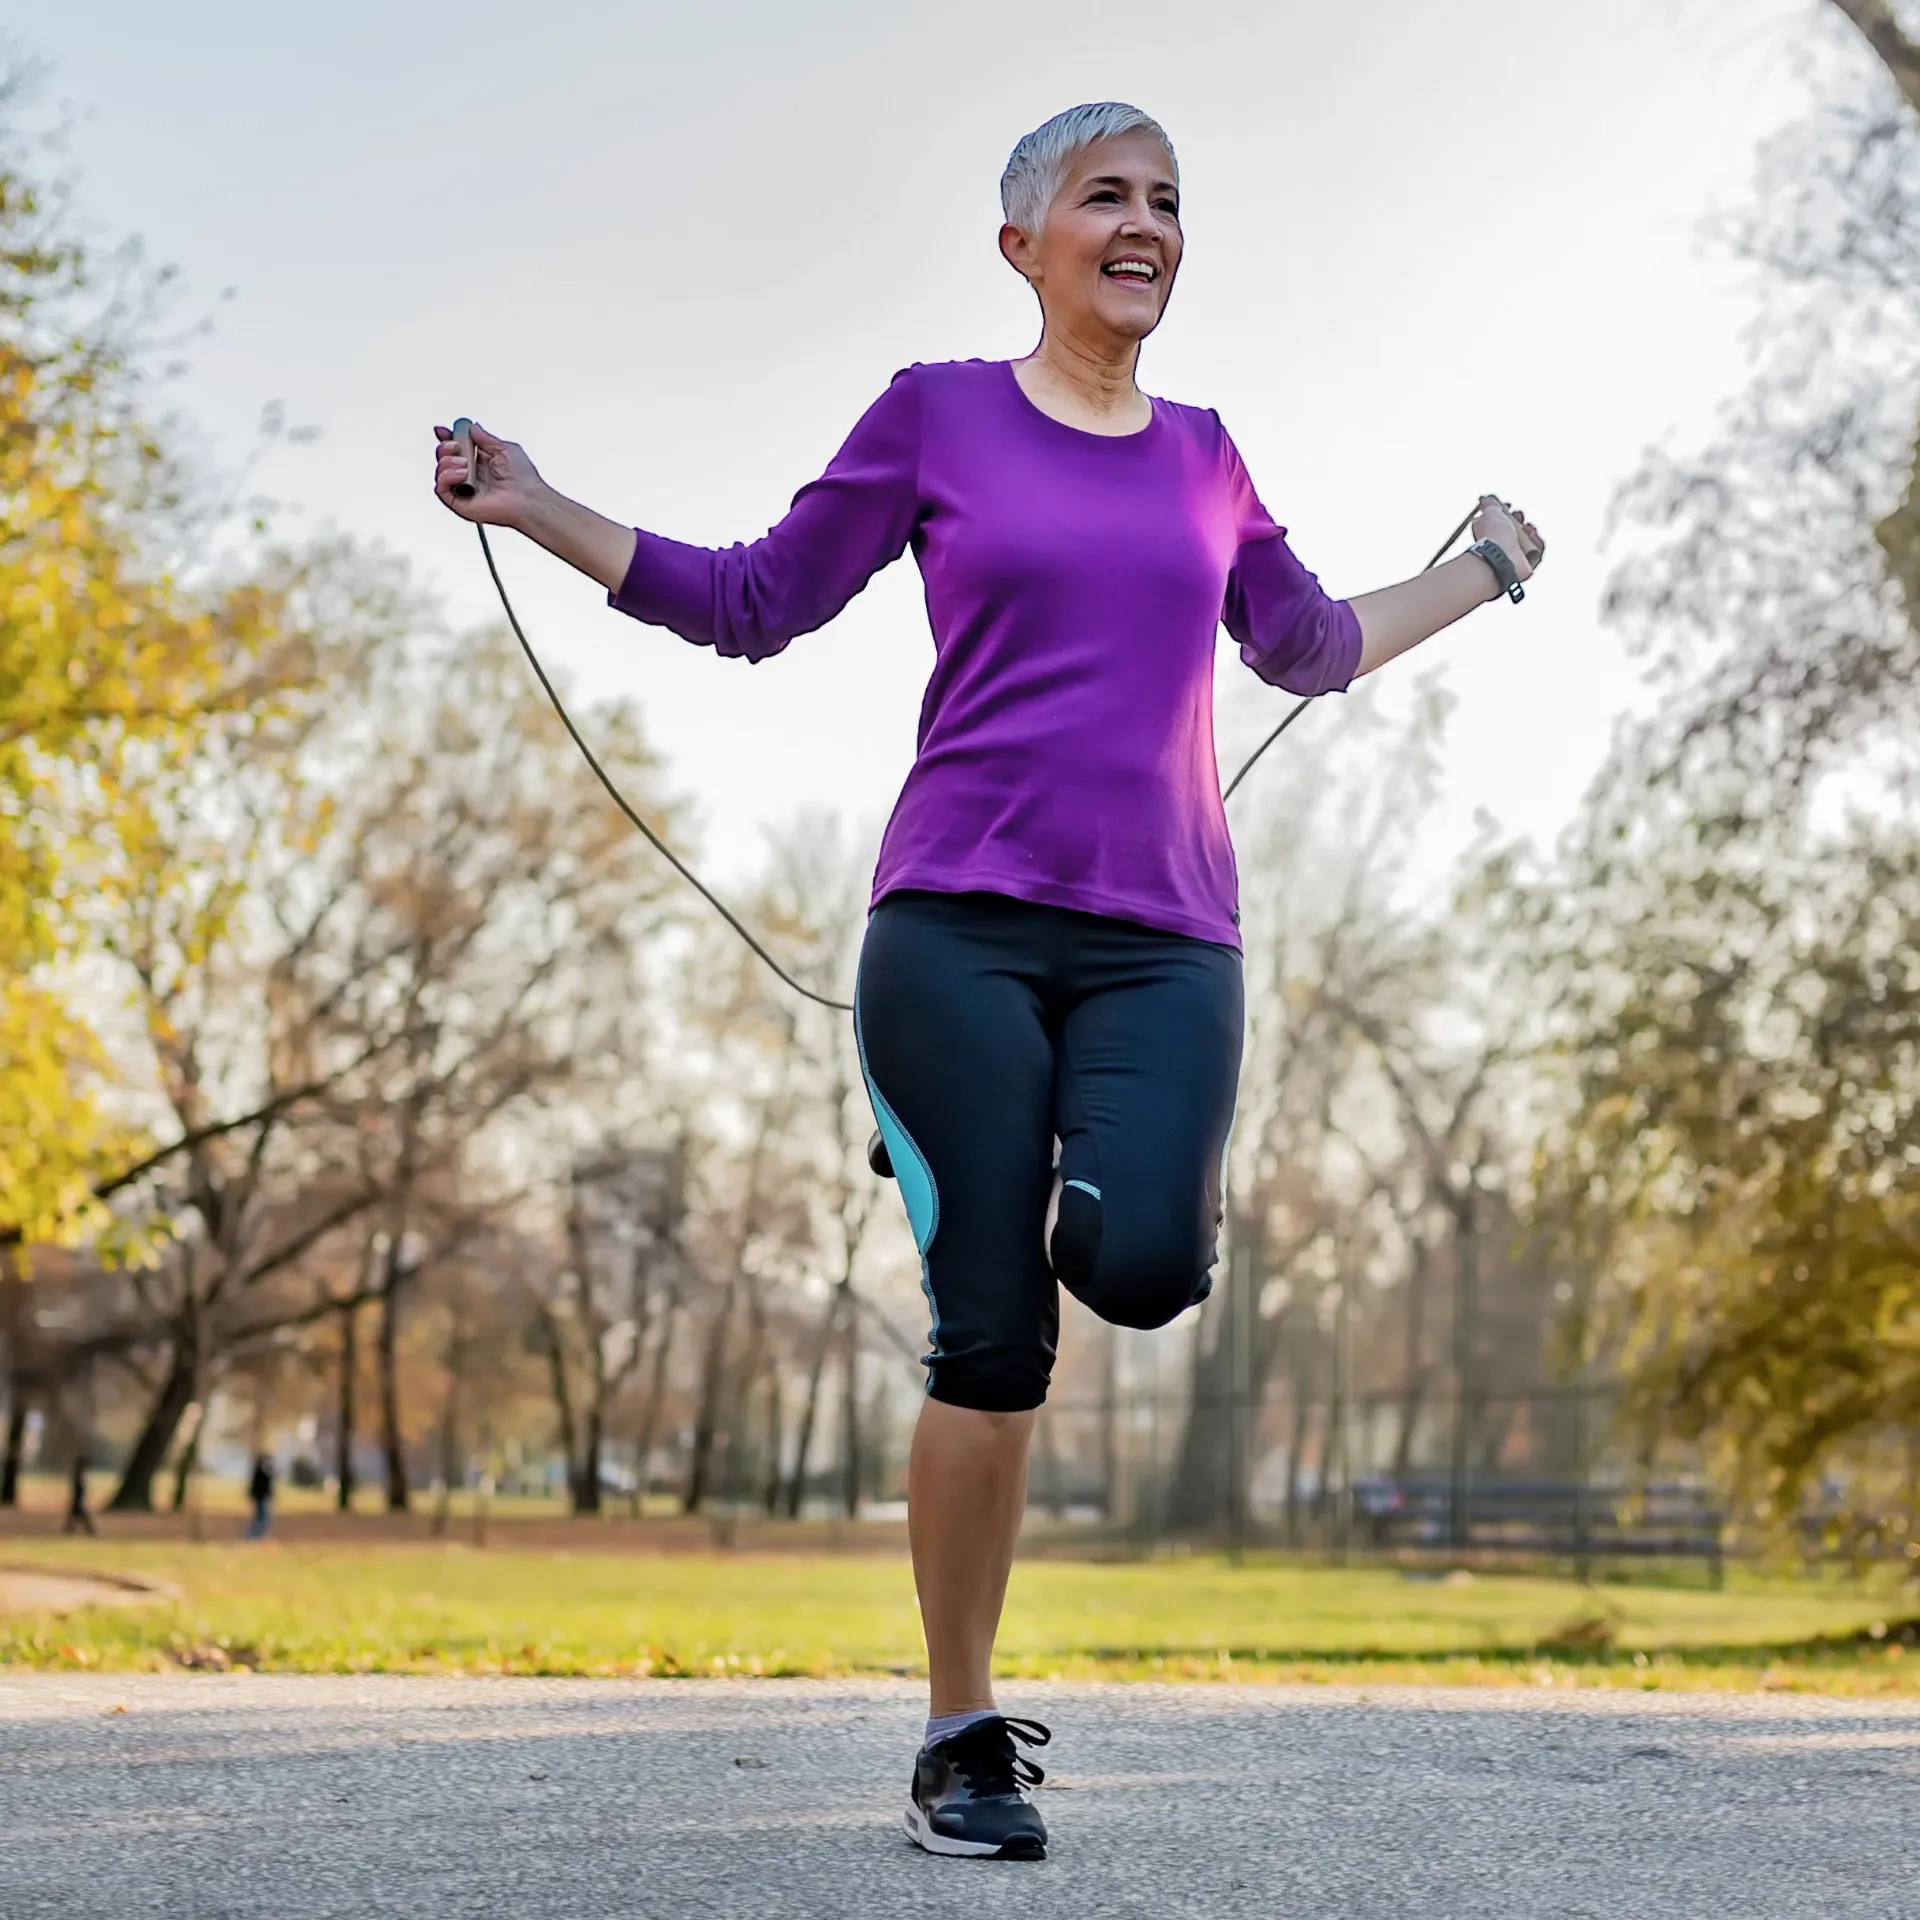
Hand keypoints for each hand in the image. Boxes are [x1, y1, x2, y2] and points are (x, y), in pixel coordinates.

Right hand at [432, 420, 546, 527]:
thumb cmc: (524, 480)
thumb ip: (486, 438)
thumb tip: (472, 427)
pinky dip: (447, 477)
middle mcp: (471, 476)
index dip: (447, 438)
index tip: (442, 430)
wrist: (529, 499)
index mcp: (480, 463)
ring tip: (465, 463)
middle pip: (444, 457)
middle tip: (457, 445)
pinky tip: (462, 474)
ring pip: (440, 472)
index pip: (456, 448)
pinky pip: (441, 489)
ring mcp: (465, 489)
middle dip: (445, 447)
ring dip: (447, 462)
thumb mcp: (505, 448)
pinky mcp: (460, 503)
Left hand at [1473, 494, 1545, 583]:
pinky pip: (1537, 552)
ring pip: (1527, 542)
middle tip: (1519, 516)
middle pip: (1515, 532)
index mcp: (1489, 537)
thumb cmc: (1492, 535)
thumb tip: (1485, 498)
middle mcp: (1500, 549)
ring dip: (1530, 531)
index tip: (1509, 507)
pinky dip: (1538, 542)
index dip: (1506, 513)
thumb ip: (1489, 504)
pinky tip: (1534, 535)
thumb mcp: (1489, 512)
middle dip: (1519, 521)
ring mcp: (1513, 558)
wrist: (1500, 556)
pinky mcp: (1525, 566)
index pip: (1499, 525)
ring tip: (1528, 527)